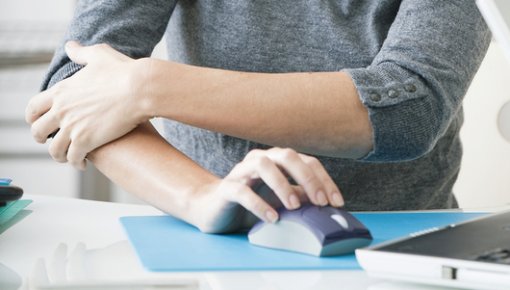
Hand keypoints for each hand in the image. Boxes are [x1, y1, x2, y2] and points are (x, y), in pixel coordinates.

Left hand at [25, 41, 150, 169]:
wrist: (140, 88)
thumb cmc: (124, 71)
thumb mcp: (99, 55)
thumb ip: (82, 52)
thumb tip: (71, 46)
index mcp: (61, 90)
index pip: (33, 107)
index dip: (33, 118)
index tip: (40, 123)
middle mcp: (62, 109)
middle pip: (38, 131)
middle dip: (42, 139)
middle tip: (52, 143)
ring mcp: (72, 126)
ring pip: (54, 149)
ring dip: (59, 156)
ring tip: (69, 158)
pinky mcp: (86, 140)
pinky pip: (73, 158)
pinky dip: (76, 163)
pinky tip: (83, 164)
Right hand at [191, 147, 343, 232]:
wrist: (212, 209)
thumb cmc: (250, 202)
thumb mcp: (280, 201)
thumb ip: (299, 196)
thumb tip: (325, 202)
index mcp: (277, 161)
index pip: (306, 161)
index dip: (324, 179)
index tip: (336, 201)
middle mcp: (260, 160)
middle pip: (287, 156)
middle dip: (307, 177)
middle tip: (320, 202)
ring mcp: (241, 172)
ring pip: (263, 165)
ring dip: (282, 184)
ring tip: (294, 207)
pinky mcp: (226, 188)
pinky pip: (243, 191)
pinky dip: (259, 204)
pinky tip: (272, 218)